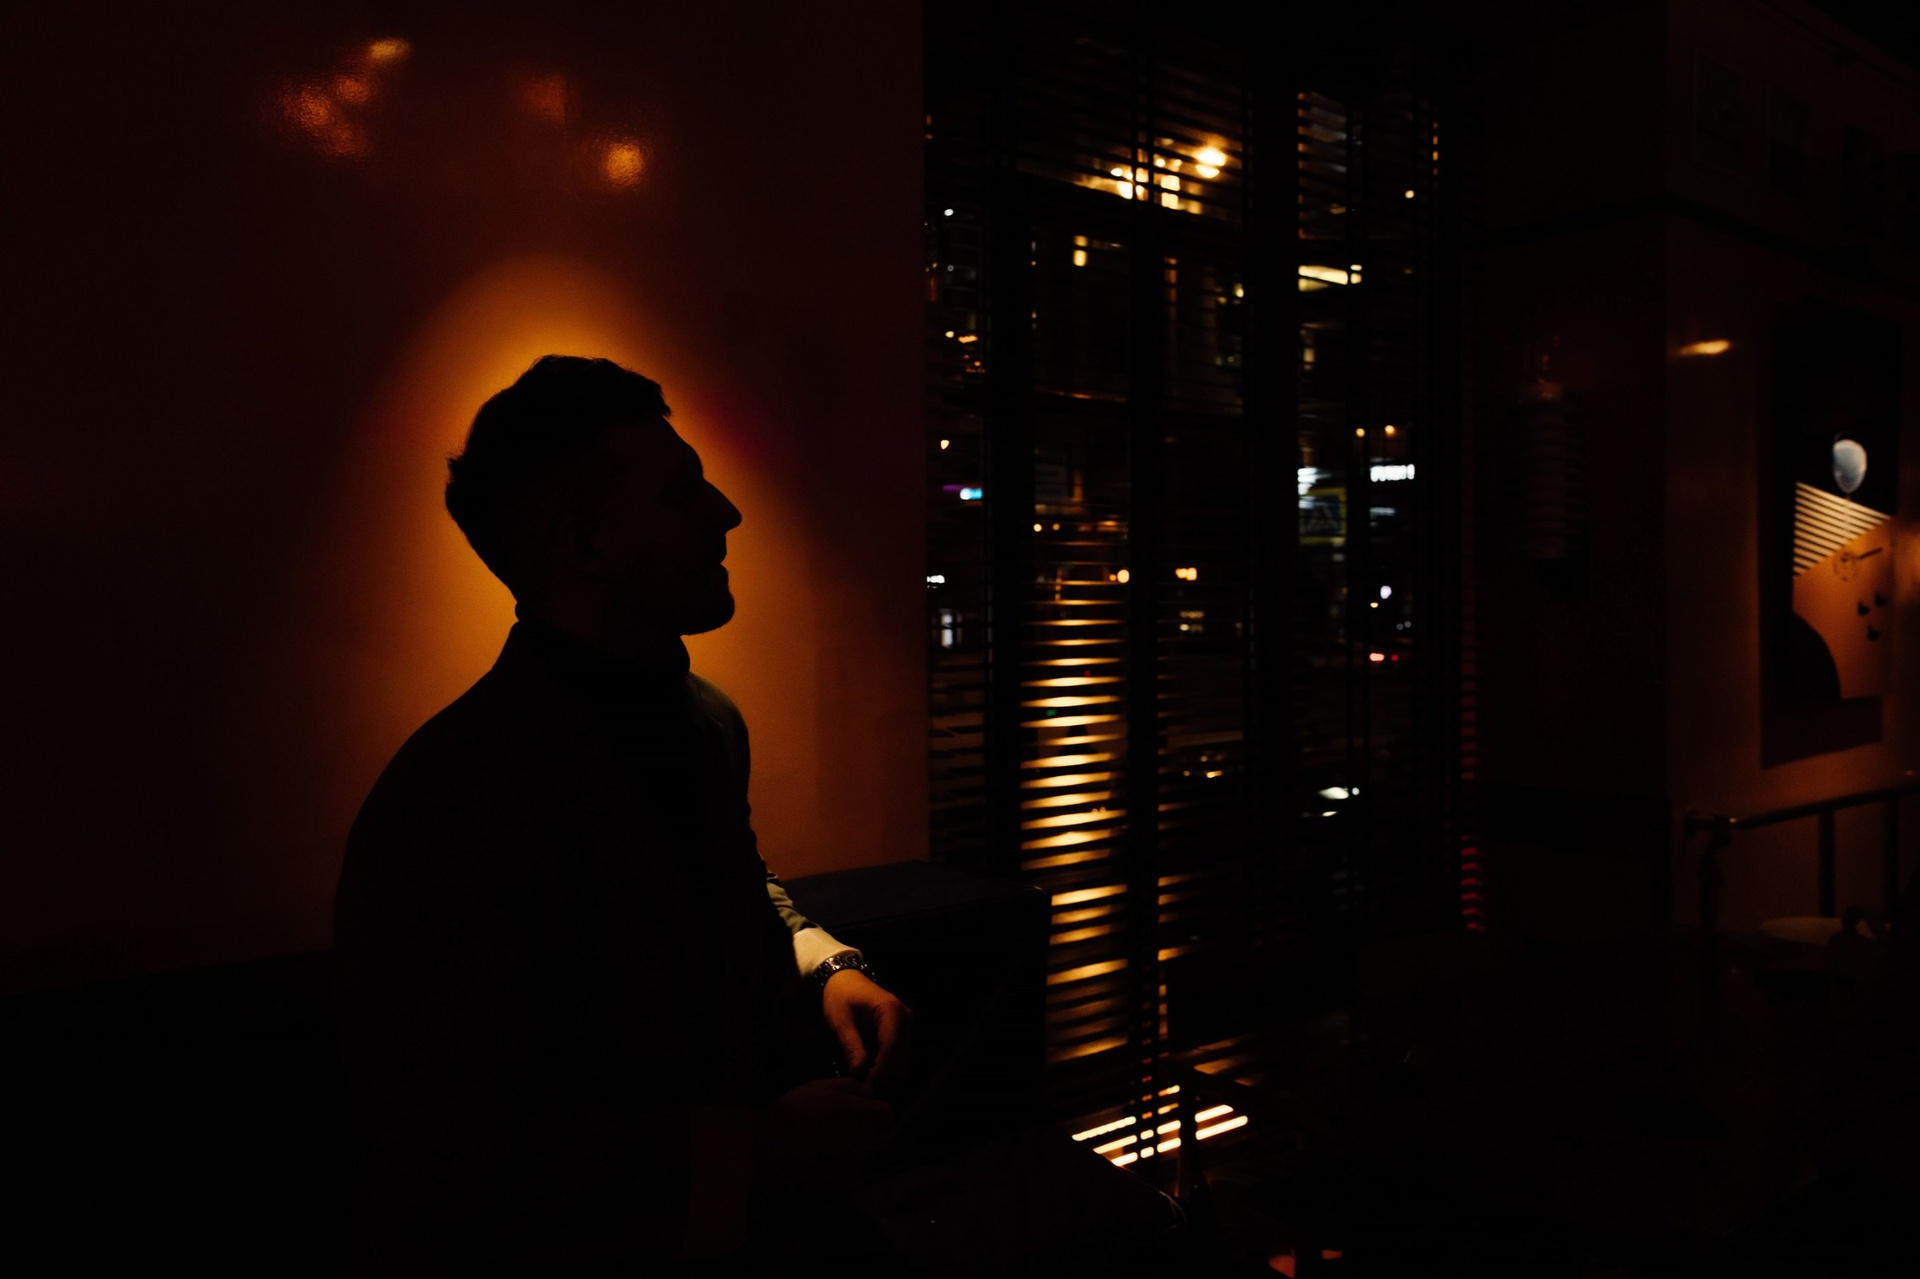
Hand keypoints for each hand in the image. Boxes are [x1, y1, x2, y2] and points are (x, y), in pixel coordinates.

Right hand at [751, 1077, 893, 1174]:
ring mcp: (853, 1167)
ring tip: (833, 1141)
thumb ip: (854, 1087)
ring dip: (857, 1149)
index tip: (863, 1109)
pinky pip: (849, 1172)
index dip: (876, 1110)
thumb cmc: (802, 1107)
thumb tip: (869, 1094)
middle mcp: (865, 1145)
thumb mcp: (827, 1085)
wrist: (773, 1141)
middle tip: (850, 1126)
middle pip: (882, 1140)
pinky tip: (823, 1156)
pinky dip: (842, 1164)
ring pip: (865, 1157)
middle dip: (872, 1133)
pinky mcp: (839, 1183)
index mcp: (865, 1118)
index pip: (888, 1115)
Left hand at [822, 969, 913, 1094]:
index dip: (880, 1070)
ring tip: (862, 1079)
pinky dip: (886, 1067)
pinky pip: (899, 1055)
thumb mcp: (840, 1021)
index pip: (891, 1047)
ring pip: (903, 1060)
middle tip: (860, 1086)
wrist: (845, 980)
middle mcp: (905, 1017)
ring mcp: (906, 1024)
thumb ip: (851, 1047)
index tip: (865, 1087)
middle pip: (901, 1057)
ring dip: (885, 1073)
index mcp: (890, 1010)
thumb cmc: (840, 996)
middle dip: (883, 1075)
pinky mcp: (902, 1031)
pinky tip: (868, 1069)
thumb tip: (859, 1075)